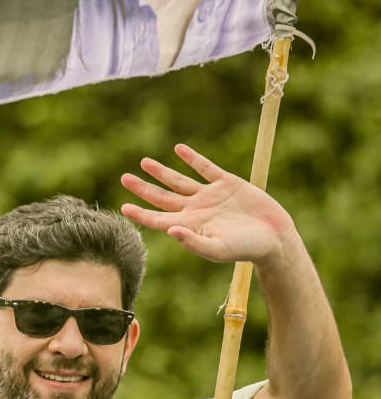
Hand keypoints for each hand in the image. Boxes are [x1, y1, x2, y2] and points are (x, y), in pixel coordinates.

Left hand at [120, 144, 296, 265]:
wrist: (274, 237)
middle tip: (124, 178)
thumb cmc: (245, 249)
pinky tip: (179, 149)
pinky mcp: (227, 183)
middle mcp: (195, 209)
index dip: (141, 213)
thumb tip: (171, 231)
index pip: (158, 219)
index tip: (123, 207)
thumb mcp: (218, 249)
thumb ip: (194, 242)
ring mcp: (209, 195)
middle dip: (143, 188)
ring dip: (161, 172)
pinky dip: (192, 158)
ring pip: (179, 181)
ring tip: (144, 162)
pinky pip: (205, 168)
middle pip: (162, 197)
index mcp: (190, 226)